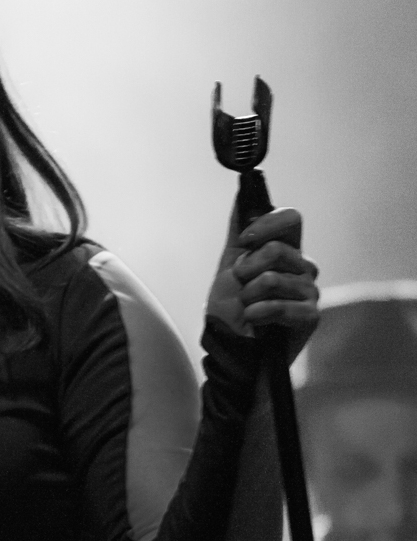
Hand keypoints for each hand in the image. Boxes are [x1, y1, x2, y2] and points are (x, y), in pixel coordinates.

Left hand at [206, 205, 318, 359]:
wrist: (230, 346)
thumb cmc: (230, 308)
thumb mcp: (228, 265)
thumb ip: (238, 231)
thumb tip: (242, 194)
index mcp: (286, 251)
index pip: (291, 219)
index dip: (266, 224)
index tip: (244, 241)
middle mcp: (302, 268)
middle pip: (278, 249)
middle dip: (247, 268)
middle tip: (241, 285)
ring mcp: (309, 292)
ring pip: (273, 279)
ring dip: (248, 296)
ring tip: (247, 307)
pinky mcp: (310, 316)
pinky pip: (279, 306)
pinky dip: (256, 314)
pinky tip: (253, 321)